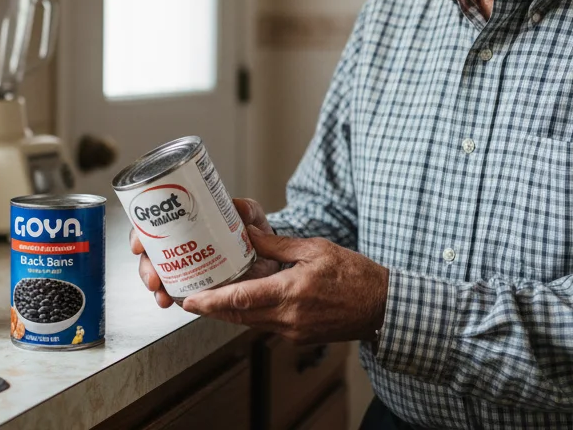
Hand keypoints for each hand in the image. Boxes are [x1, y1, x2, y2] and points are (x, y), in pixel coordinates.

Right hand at [131, 198, 279, 308]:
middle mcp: (181, 246)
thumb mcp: (250, 216)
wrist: (271, 259)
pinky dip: (171, 299)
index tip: (138, 244)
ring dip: (156, 288)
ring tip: (163, 296)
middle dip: (146, 269)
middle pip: (151, 255)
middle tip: (153, 278)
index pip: (155, 226)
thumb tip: (238, 207)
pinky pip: (178, 294)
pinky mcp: (197, 287)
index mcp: (185, 225)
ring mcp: (187, 268)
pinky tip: (173, 302)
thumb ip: (246, 210)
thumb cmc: (254, 233)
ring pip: (160, 277)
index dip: (140, 234)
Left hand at [181, 227, 387, 344]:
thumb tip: (249, 234)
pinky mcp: (299, 337)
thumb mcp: (315, 249)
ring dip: (232, 311)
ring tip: (215, 296)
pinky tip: (248, 301)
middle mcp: (289, 317)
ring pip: (251, 322)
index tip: (191, 301)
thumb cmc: (354, 275)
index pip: (241, 299)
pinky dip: (253, 314)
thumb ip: (277, 244)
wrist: (381, 306)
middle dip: (213, 308)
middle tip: (193, 299)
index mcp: (291, 292)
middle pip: (239, 316)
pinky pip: (267, 326)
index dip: (212, 301)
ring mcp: (294, 331)